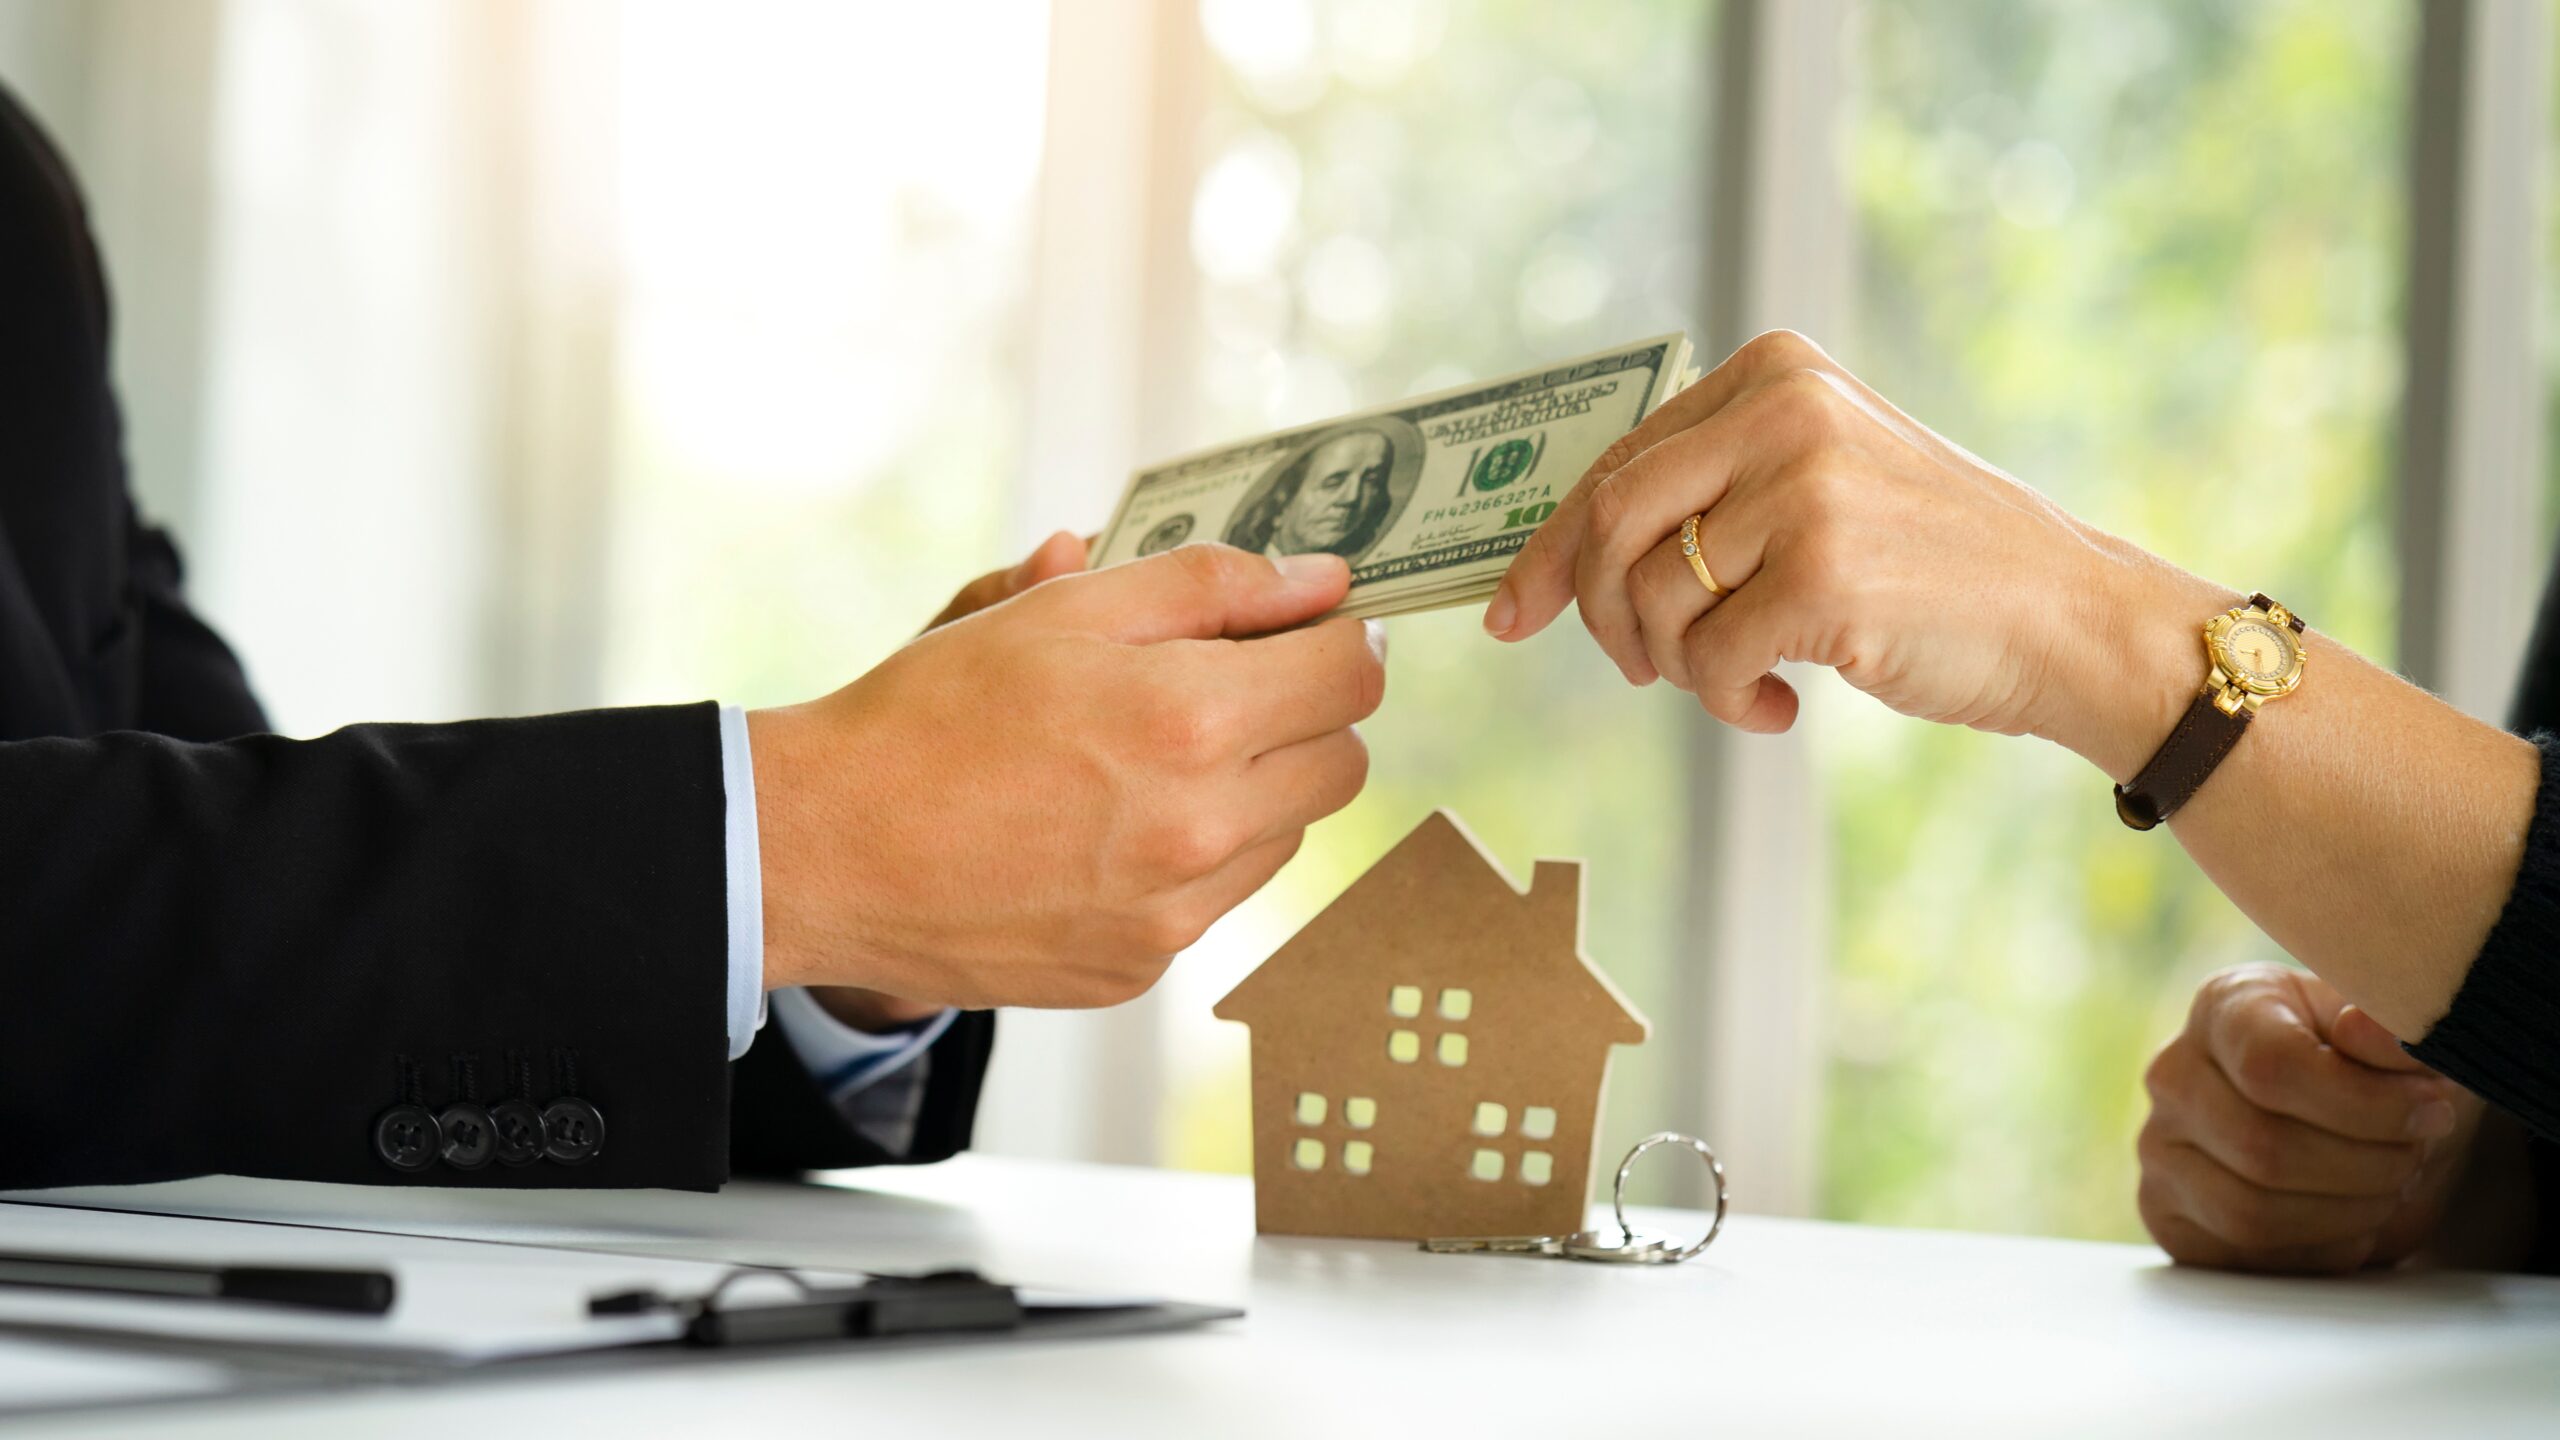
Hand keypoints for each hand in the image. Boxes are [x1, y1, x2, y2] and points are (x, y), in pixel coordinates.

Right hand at [751, 544, 1383, 1010]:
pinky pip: (1214, 900)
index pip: (1353, 678)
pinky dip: (1187, 859)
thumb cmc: (930, 714)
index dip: (1337, 640)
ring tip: (1140, 762)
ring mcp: (1174, 913)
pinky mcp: (1139, 968)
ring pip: (1284, 836)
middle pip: (1342, 763)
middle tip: (1221, 687)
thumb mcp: (1061, 613)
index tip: (1302, 631)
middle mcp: (1201, 830)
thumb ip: (1209, 586)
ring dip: (1249, 791)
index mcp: (1191, 721)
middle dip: (1303, 715)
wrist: (825, 849)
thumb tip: (1324, 582)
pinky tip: (1100, 830)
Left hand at [1484, 329, 2215, 774]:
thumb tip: (1563, 562)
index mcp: (1773, 372)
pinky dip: (1726, 702)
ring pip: (1652, 598)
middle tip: (1642, 669)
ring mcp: (1803, 487)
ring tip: (1741, 683)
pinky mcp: (1821, 572)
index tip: (1512, 613)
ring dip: (1676, 668)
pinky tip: (1779, 708)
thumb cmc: (1930, 566)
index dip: (1550, 549)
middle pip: (1611, 524)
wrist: (2064, 616)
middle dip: (1602, 616)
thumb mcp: (1818, 483)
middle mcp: (1782, 410)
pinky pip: (1707, 660)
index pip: (1616, 462)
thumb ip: (1712, 491)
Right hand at [2136, 963, 2479, 1273]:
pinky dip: (2319, 1251)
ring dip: (2345, 1213)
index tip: (2432, 1110)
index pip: (2271, 1066)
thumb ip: (2396, 1031)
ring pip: (2248, 1210)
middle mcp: (2174, 1073)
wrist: (2370, 1128)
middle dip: (2366, 1165)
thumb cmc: (2386, 1071)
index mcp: (2225, 1006)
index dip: (2365, 1104)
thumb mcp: (2409, 1037)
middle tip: (2414, 1155)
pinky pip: (2246, 1255)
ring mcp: (2160, 1149)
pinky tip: (2348, 1218)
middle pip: (2262, 1146)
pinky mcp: (2169, 1216)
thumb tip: (2368, 1030)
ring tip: (2386, 1187)